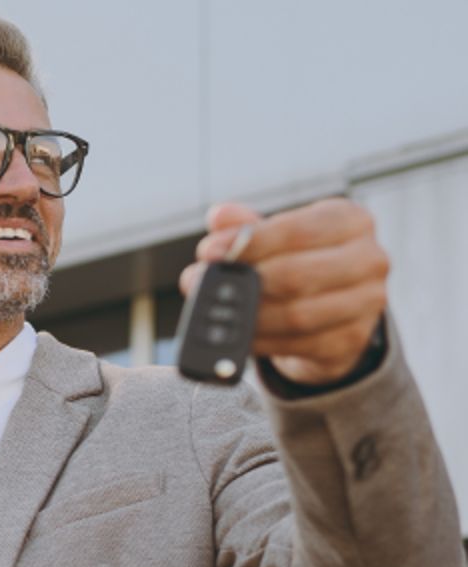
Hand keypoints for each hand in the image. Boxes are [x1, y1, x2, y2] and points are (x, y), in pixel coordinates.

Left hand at [180, 198, 389, 384]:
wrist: (335, 312)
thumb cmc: (300, 264)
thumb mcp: (278, 238)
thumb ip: (247, 227)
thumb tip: (219, 216)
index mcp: (350, 221)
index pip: (298, 230)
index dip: (250, 243)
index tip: (209, 252)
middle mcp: (369, 258)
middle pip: (297, 275)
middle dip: (243, 283)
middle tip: (201, 287)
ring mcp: (368, 302)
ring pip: (297, 315)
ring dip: (248, 317)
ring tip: (217, 314)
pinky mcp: (353, 339)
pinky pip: (298, 344)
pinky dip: (261, 342)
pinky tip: (238, 337)